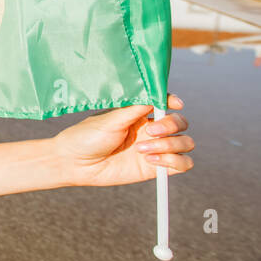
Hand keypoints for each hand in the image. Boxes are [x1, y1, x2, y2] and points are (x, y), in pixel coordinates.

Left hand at [54, 93, 194, 187]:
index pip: (167, 104)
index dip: (174, 102)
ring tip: (141, 149)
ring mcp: (155, 149)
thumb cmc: (87, 137)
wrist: (75, 163)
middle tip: (149, 131)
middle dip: (170, 125)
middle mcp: (150, 130)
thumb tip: (156, 93)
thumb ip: (135, 108)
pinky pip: (183, 164)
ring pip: (186, 143)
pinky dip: (173, 161)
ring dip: (169, 145)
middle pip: (181, 123)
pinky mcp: (155, 168)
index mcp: (140, 114)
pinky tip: (150, 160)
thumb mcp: (111, 119)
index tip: (175, 104)